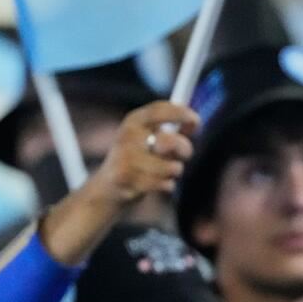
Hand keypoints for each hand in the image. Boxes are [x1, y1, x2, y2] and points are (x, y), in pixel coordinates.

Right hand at [40, 101, 197, 264]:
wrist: (105, 190)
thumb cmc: (135, 161)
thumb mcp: (148, 139)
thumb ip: (170, 131)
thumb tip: (195, 122)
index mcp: (133, 121)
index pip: (159, 110)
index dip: (181, 113)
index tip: (197, 120)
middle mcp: (127, 136)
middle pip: (168, 141)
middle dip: (184, 149)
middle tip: (185, 154)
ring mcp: (125, 159)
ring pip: (170, 167)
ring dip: (174, 172)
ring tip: (165, 173)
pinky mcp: (126, 179)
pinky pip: (163, 184)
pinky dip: (166, 186)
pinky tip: (155, 185)